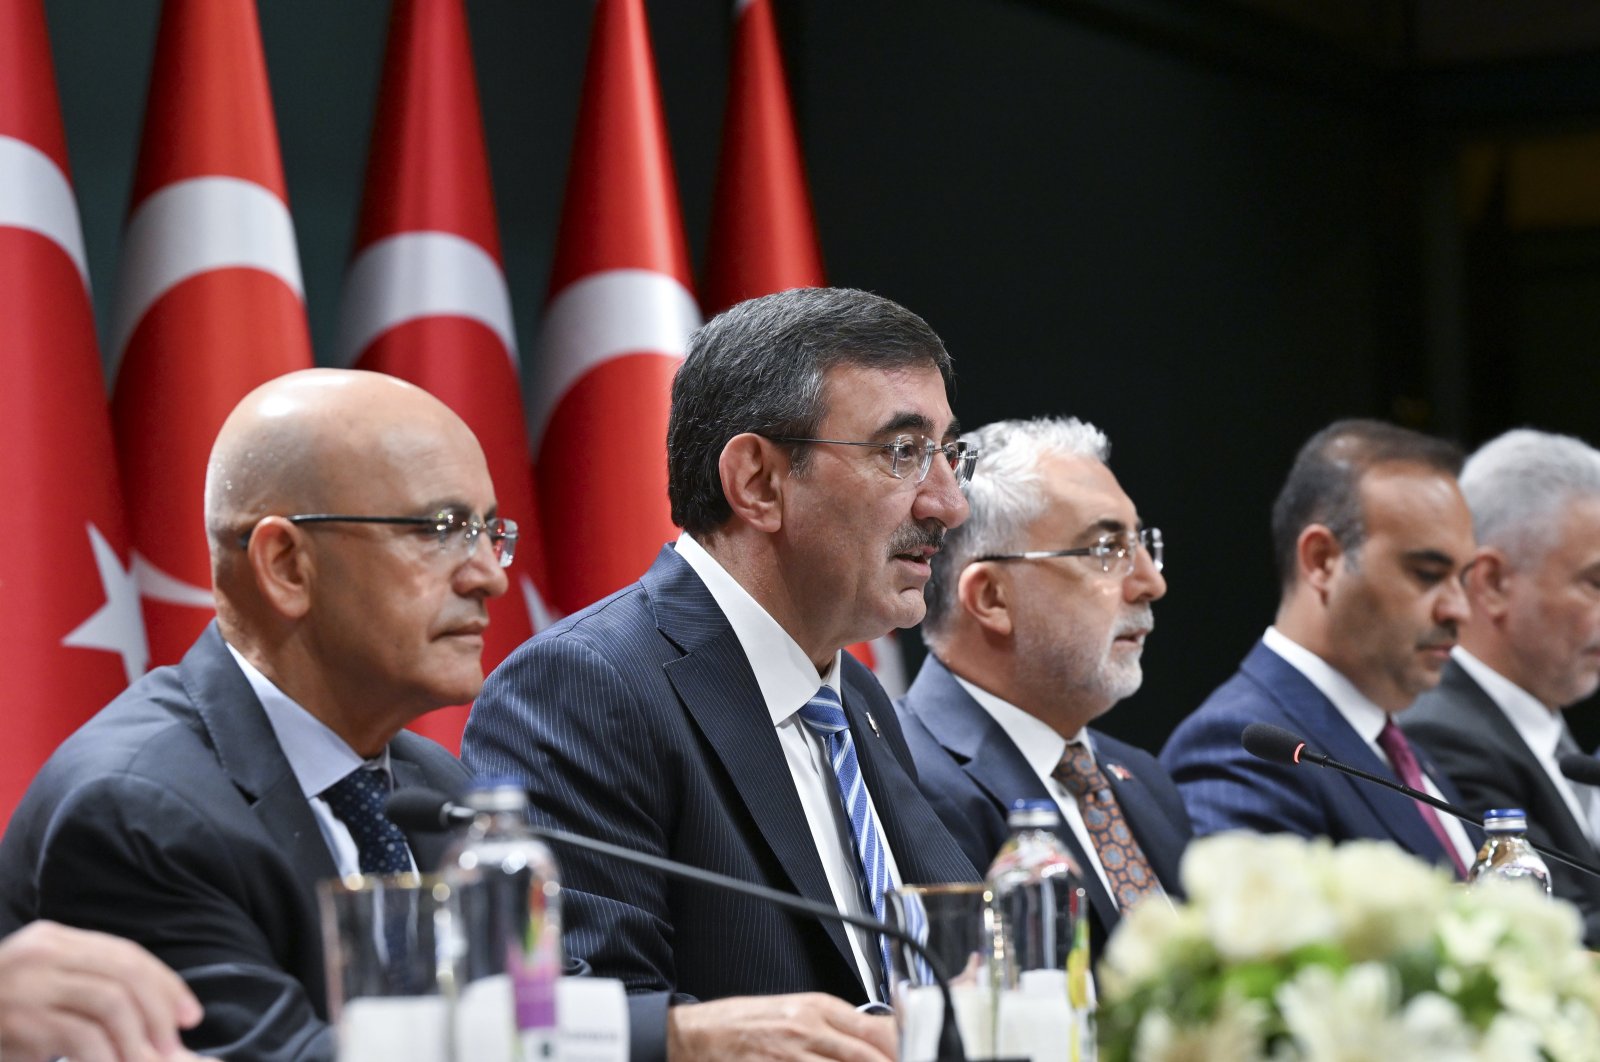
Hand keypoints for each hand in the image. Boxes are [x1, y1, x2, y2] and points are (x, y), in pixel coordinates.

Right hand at [0, 920, 205, 1061]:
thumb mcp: (41, 987)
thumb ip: (87, 986)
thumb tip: (157, 1012)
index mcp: (53, 939)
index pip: (126, 954)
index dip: (165, 984)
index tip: (190, 1015)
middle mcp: (42, 954)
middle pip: (125, 974)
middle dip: (160, 1010)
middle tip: (176, 1044)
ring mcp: (28, 986)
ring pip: (110, 1004)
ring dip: (139, 1039)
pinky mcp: (20, 1022)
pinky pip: (81, 1037)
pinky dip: (107, 1057)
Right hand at [666, 992, 895, 1060]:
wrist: (696, 1034)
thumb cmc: (744, 1024)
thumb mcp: (794, 1011)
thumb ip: (834, 1025)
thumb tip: (876, 1039)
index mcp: (817, 1007)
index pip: (875, 1030)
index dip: (901, 1050)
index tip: (915, 1057)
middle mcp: (807, 1028)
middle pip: (866, 1056)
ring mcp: (790, 1054)